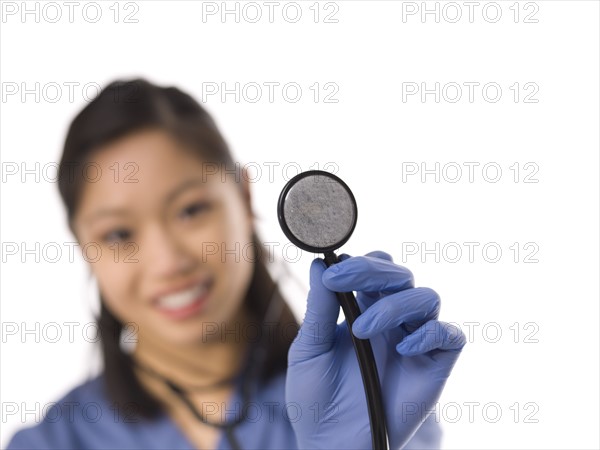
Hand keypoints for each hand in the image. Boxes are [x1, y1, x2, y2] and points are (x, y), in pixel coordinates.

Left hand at [285, 251, 465, 449]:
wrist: (331, 443)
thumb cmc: (316, 399)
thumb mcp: (309, 349)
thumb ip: (318, 308)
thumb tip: (320, 266)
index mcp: (363, 310)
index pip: (376, 269)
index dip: (361, 263)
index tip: (334, 272)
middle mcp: (393, 321)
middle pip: (402, 276)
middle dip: (374, 271)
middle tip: (345, 280)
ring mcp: (415, 341)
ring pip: (427, 298)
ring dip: (394, 305)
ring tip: (362, 331)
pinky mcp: (435, 366)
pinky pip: (450, 335)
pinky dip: (430, 333)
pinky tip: (402, 349)